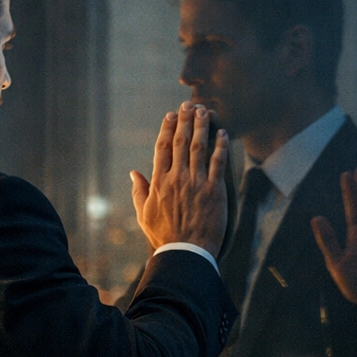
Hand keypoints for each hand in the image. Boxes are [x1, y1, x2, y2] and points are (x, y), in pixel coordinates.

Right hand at [130, 102, 228, 256]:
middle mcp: (177, 178)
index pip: (162, 147)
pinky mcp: (214, 190)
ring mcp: (196, 183)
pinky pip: (218, 163)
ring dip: (202, 126)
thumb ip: (138, 191)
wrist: (185, 252)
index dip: (167, 128)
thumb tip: (134, 173)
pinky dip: (221, 146)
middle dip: (184, 120)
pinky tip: (223, 133)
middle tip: (188, 104)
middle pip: (181, 142)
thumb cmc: (163, 237)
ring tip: (204, 111)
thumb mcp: (143, 215)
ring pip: (199, 147)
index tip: (170, 115)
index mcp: (159, 182)